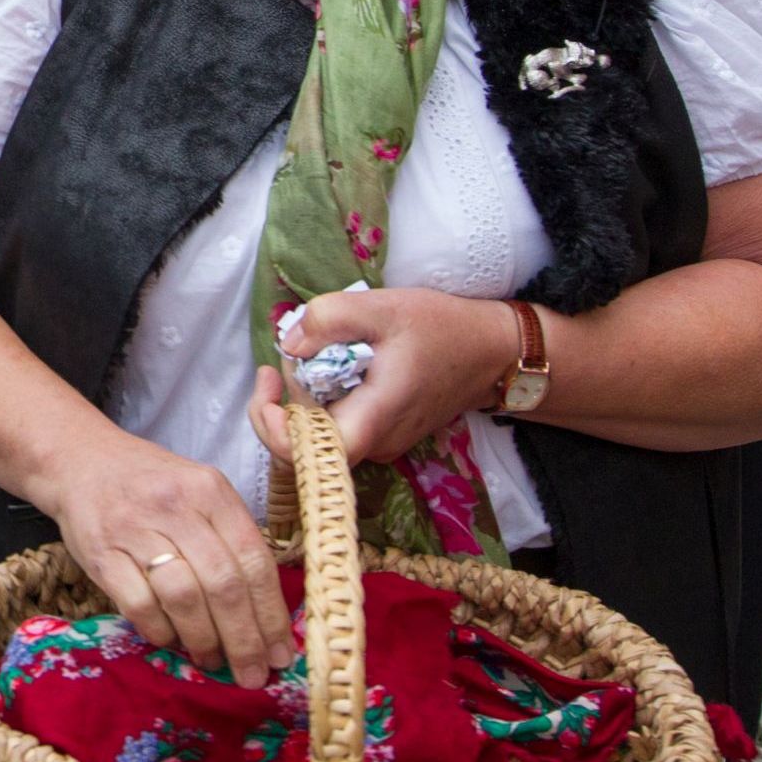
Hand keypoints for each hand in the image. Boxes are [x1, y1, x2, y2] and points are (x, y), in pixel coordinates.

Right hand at [42, 425, 293, 684]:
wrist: (80, 461)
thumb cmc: (152, 486)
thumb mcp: (200, 493)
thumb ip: (231, 540)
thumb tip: (266, 615)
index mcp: (210, 491)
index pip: (254, 559)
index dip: (271, 614)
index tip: (281, 653)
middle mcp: (175, 505)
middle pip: (222, 583)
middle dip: (244, 639)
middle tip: (252, 674)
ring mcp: (134, 528)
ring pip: (183, 597)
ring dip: (203, 639)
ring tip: (212, 660)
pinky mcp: (100, 552)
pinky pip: (138, 604)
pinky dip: (160, 631)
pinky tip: (170, 640)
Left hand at [274, 287, 520, 464]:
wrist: (492, 351)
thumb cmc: (442, 328)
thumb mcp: (383, 307)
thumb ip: (329, 319)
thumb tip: (288, 345)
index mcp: (373, 420)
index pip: (302, 454)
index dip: (269, 424)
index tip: (269, 378)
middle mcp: (376, 445)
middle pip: (303, 443)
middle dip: (283, 397)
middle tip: (293, 350)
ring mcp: (383, 445)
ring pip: (321, 434)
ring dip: (305, 395)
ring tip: (319, 350)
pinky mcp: (387, 436)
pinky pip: (341, 426)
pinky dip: (327, 398)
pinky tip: (339, 363)